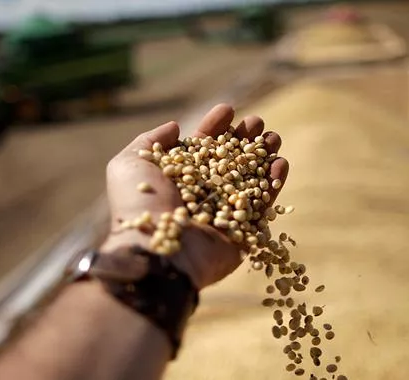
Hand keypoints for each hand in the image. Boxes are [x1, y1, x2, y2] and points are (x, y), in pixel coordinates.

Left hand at [101, 104, 288, 288]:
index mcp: (178, 179)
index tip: (227, 109)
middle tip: (257, 122)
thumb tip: (175, 126)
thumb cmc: (140, 205)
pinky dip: (274, 184)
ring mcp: (224, 214)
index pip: (201, 148)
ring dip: (263, 157)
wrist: (155, 250)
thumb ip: (149, 141)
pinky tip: (280, 163)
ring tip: (273, 137)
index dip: (214, 127)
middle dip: (244, 139)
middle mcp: (202, 195)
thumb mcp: (129, 164)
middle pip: (229, 161)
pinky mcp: (243, 234)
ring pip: (250, 180)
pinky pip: (263, 206)